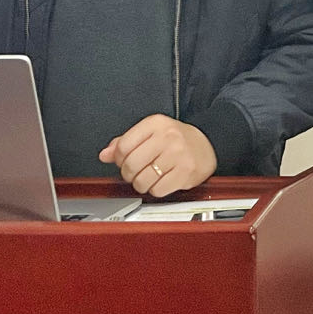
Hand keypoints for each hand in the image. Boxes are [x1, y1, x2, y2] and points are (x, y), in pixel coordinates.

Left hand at [99, 115, 216, 196]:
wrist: (207, 144)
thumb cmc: (176, 139)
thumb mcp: (150, 132)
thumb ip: (125, 142)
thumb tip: (105, 155)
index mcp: (155, 123)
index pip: (123, 146)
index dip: (119, 159)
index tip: (125, 161)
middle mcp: (168, 137)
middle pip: (131, 165)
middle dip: (129, 174)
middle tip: (137, 172)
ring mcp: (178, 154)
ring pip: (142, 181)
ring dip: (142, 184)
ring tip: (150, 177)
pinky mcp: (186, 172)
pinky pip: (158, 190)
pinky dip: (156, 190)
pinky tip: (162, 181)